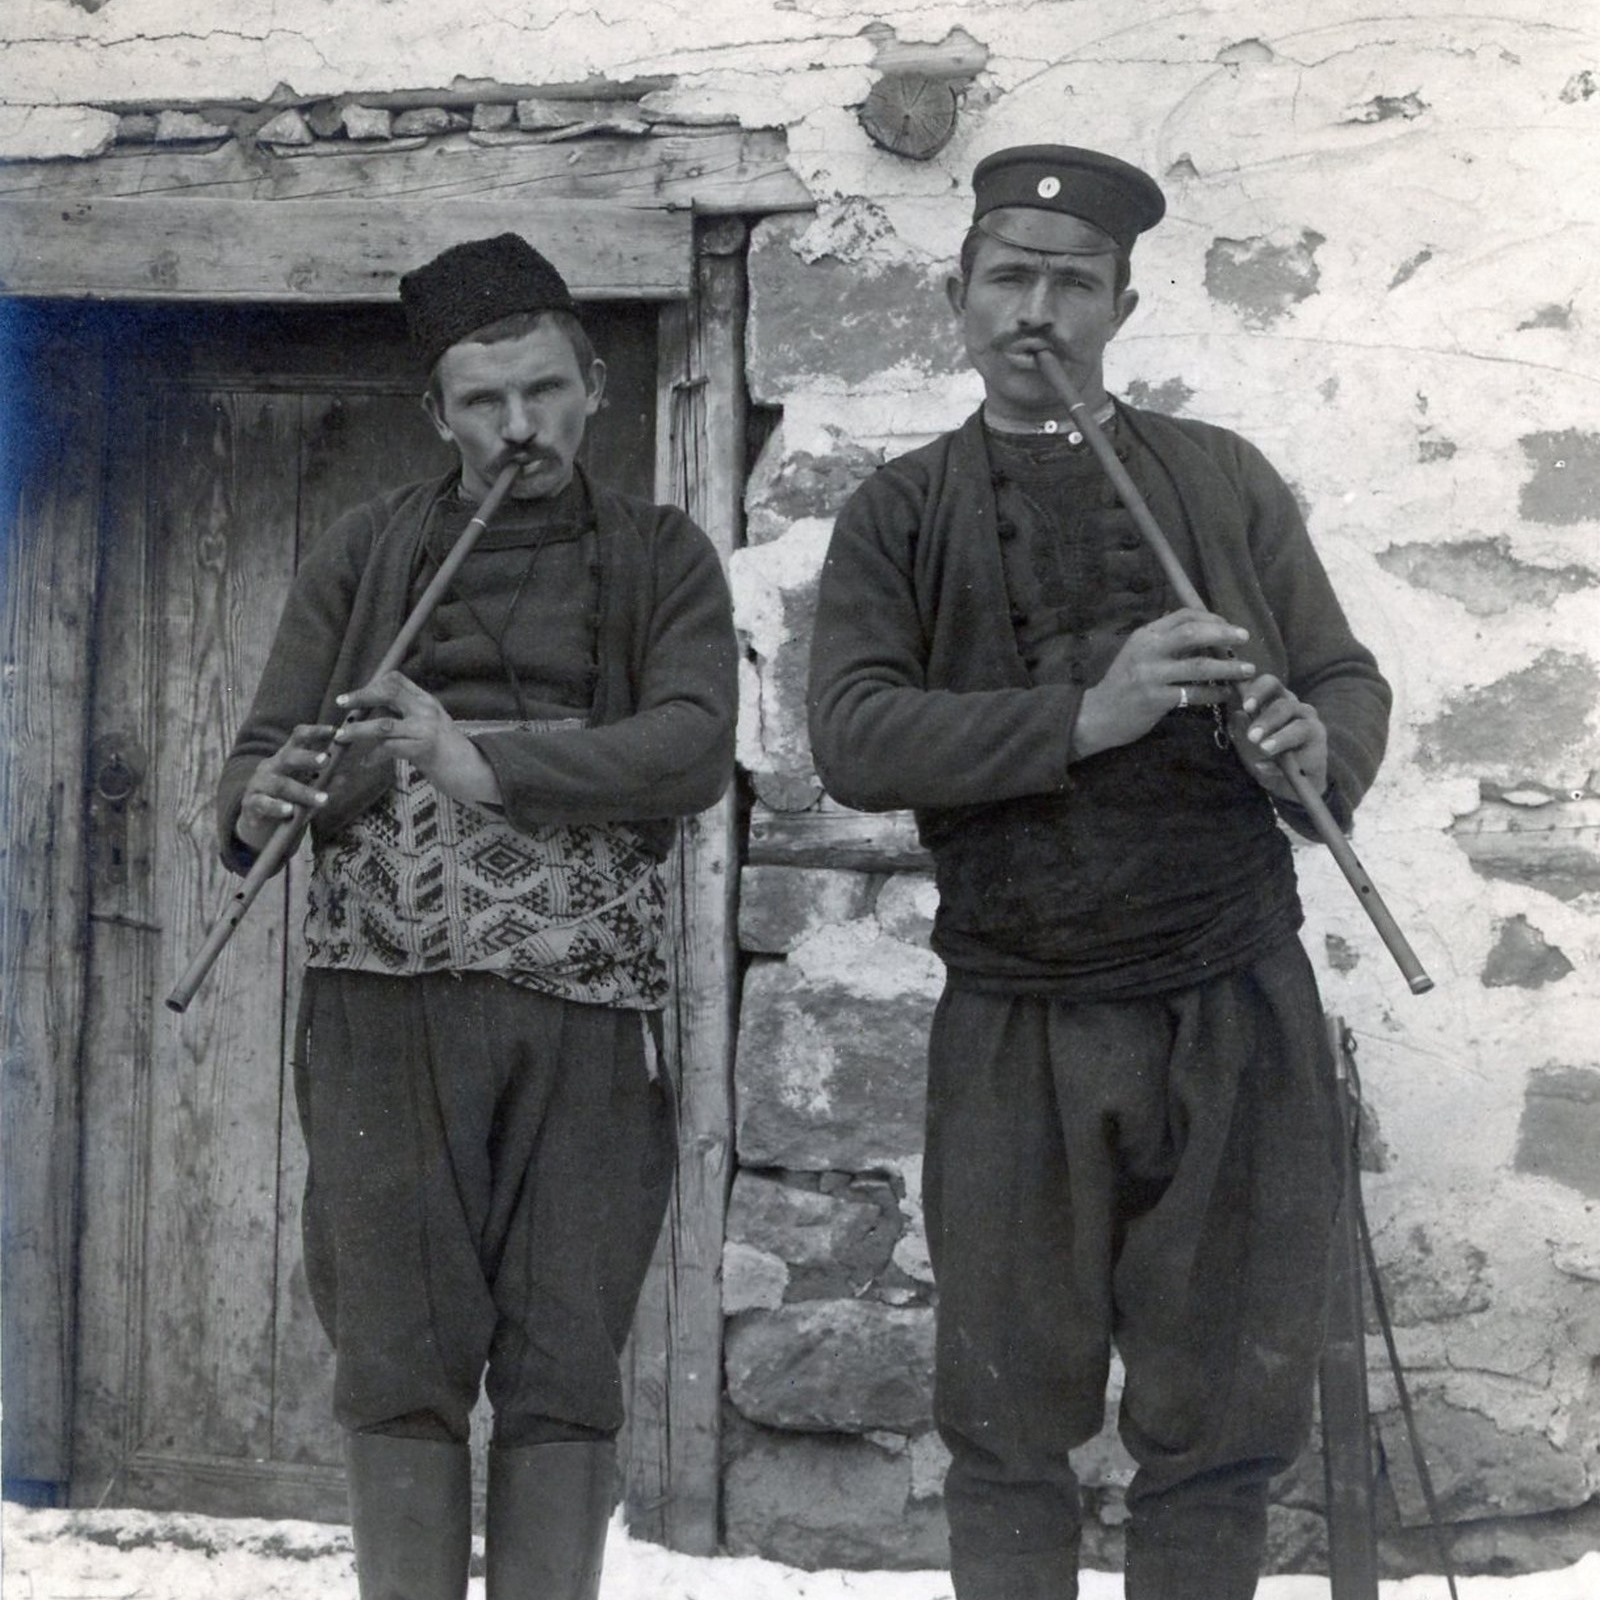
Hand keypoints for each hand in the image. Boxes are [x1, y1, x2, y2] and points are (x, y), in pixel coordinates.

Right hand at [236, 724, 334, 852]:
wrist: (260, 822)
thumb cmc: (288, 798)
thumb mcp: (307, 788)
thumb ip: (322, 782)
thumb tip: (343, 778)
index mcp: (288, 757)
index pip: (299, 738)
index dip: (316, 732)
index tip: (336, 732)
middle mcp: (272, 766)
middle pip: (289, 758)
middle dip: (308, 758)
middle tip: (326, 760)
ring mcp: (260, 784)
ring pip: (281, 785)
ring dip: (303, 792)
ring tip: (323, 800)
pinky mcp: (251, 803)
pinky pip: (263, 803)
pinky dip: (276, 807)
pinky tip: (289, 811)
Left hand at [332, 670, 501, 806]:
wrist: (470, 769)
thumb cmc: (446, 749)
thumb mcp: (429, 724)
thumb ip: (407, 713)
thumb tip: (372, 709)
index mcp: (426, 700)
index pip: (396, 680)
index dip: (372, 684)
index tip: (354, 696)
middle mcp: (426, 710)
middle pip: (388, 693)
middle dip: (361, 697)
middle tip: (342, 704)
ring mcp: (425, 729)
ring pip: (383, 724)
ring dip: (358, 730)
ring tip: (341, 735)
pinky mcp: (423, 749)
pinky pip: (389, 749)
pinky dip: (373, 756)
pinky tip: (365, 762)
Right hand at [1071, 608, 1256, 757]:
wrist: (1098, 715)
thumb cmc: (1123, 684)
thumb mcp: (1138, 654)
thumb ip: (1165, 642)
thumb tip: (1204, 630)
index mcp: (1145, 635)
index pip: (1183, 615)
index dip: (1211, 618)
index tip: (1229, 627)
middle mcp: (1147, 650)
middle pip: (1192, 633)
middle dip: (1224, 634)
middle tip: (1245, 638)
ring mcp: (1151, 675)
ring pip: (1198, 665)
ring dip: (1228, 667)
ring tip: (1248, 669)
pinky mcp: (1156, 700)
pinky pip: (1194, 694)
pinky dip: (1214, 693)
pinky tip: (1226, 694)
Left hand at [1230, 675, 1328, 800]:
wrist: (1289, 779)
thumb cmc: (1268, 750)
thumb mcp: (1250, 739)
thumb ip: (1242, 726)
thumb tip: (1236, 715)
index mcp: (1276, 699)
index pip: (1270, 684)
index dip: (1258, 691)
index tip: (1245, 707)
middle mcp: (1296, 707)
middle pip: (1284, 705)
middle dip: (1266, 721)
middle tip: (1252, 736)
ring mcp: (1310, 724)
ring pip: (1299, 726)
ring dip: (1280, 738)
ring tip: (1264, 749)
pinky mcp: (1318, 745)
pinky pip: (1304, 752)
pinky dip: (1284, 761)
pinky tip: (1265, 767)